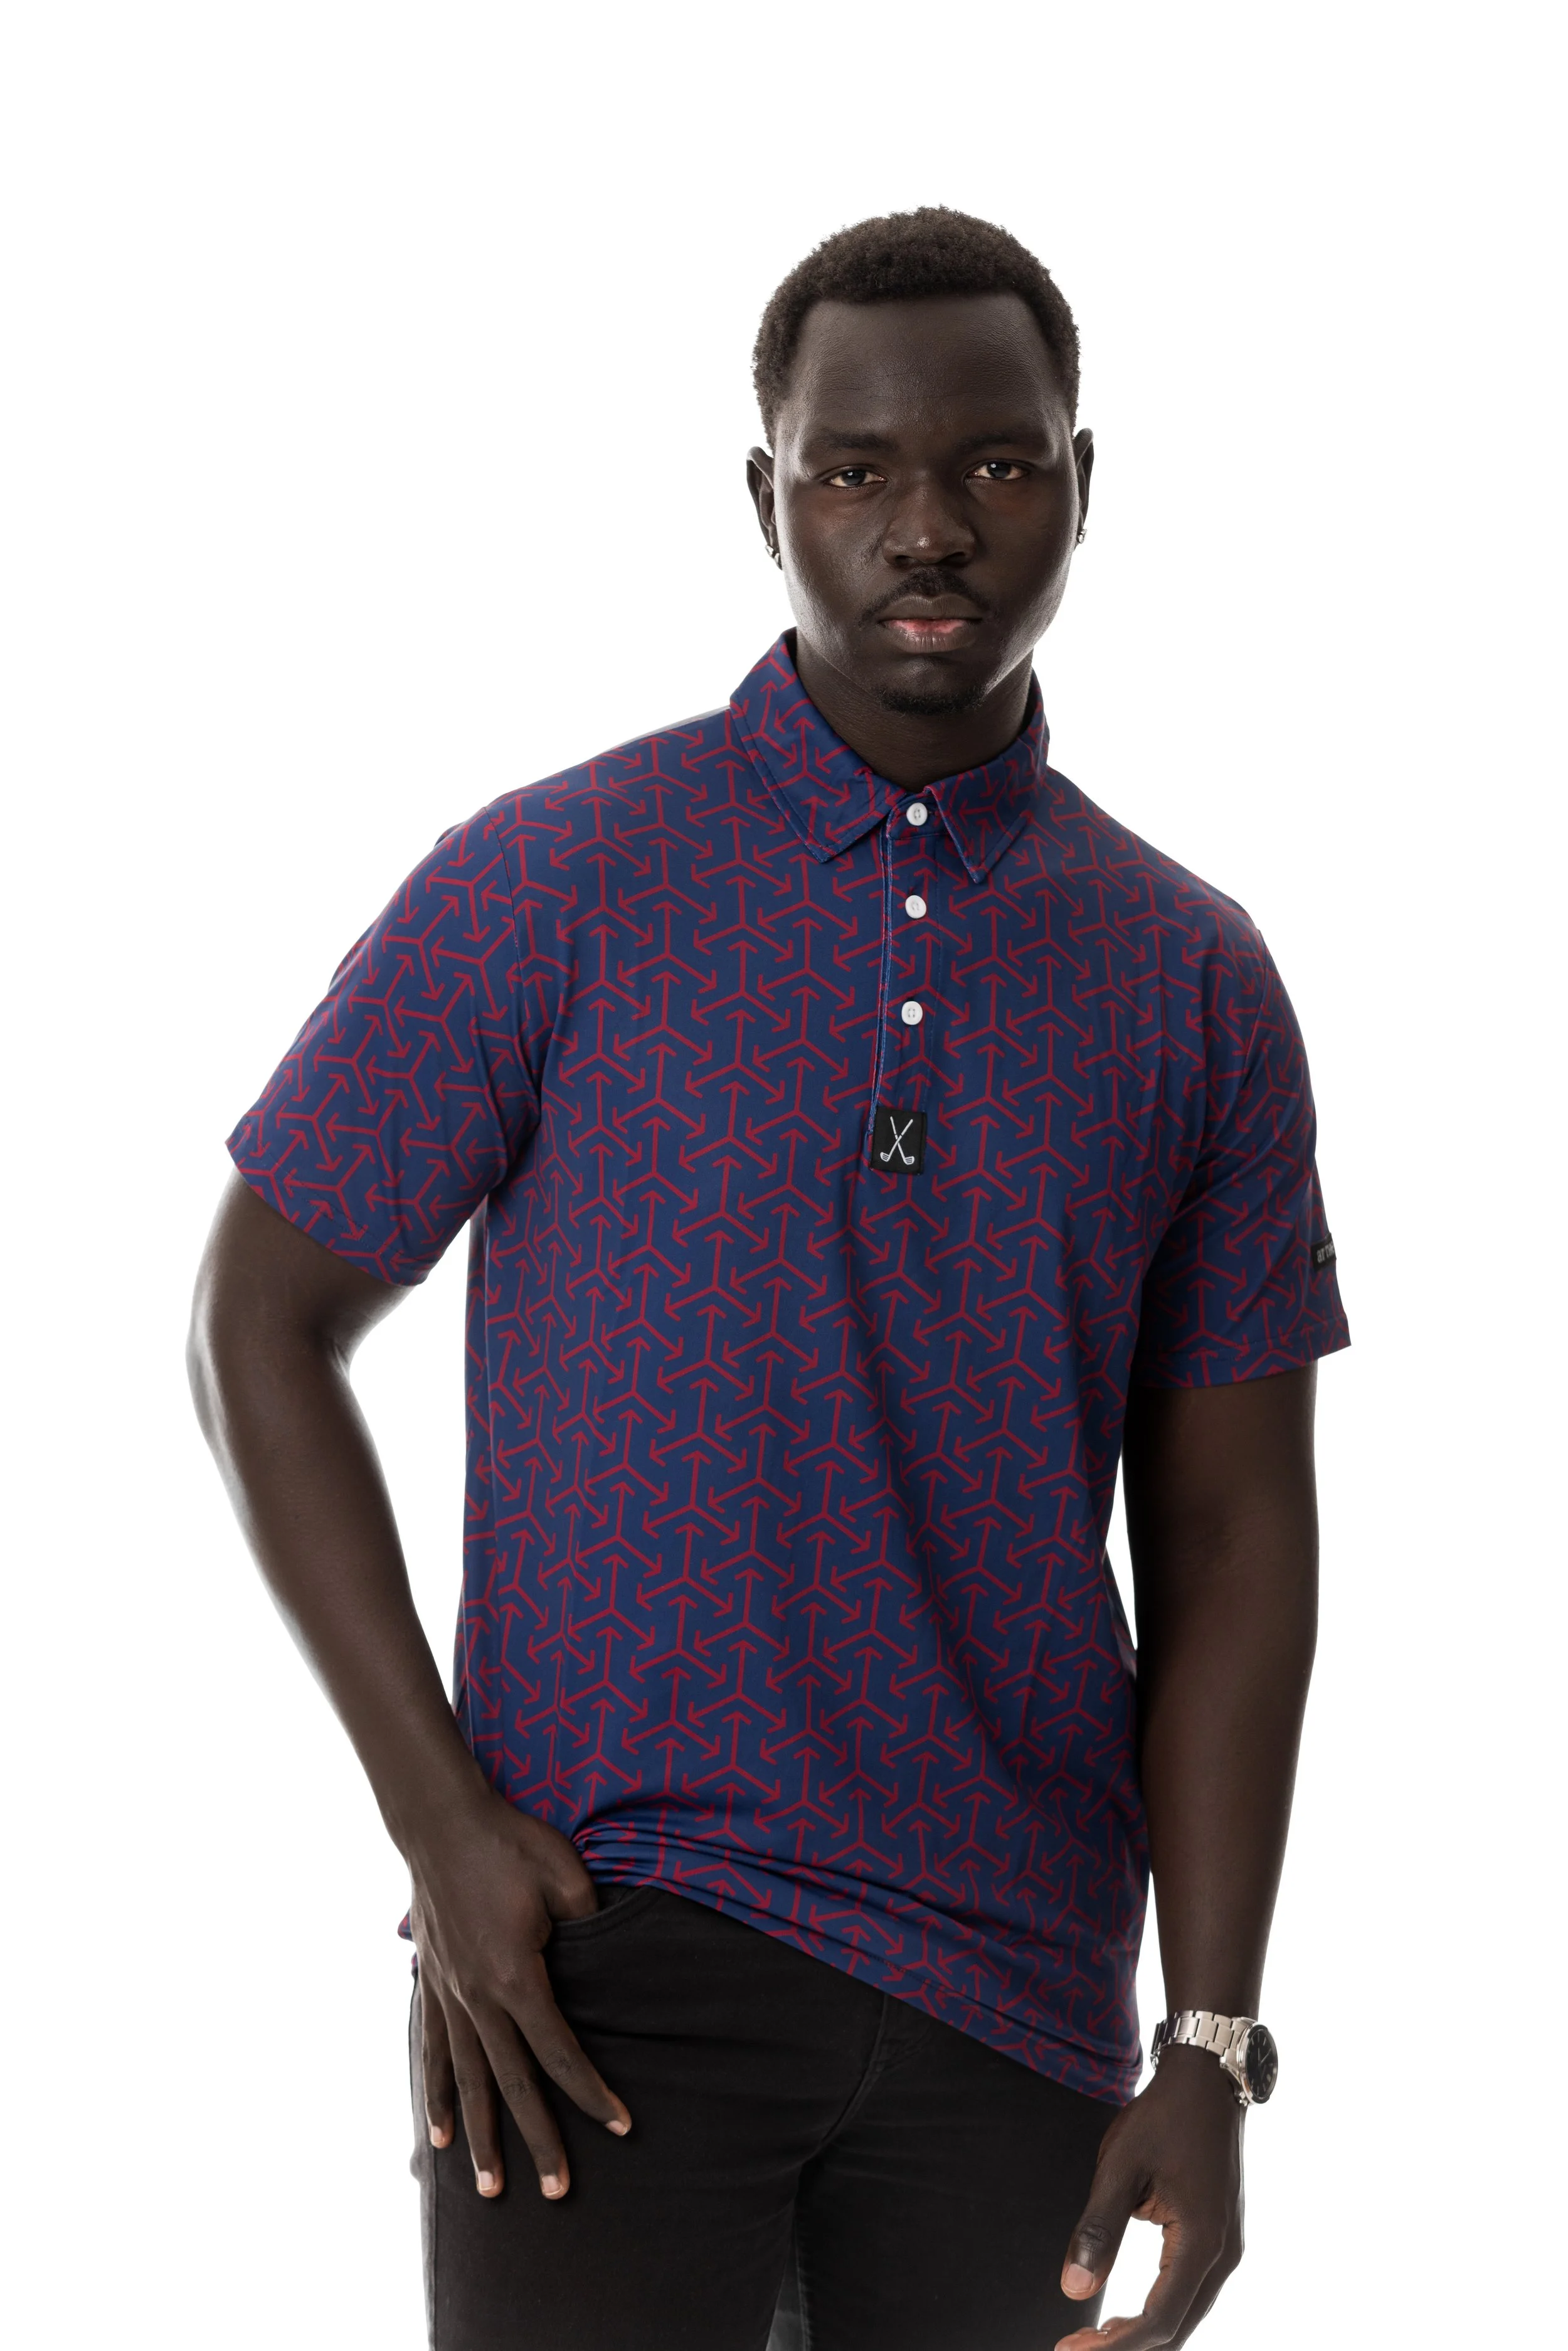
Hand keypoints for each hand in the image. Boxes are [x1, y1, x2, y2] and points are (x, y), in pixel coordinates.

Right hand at [407, 1785, 631, 2201]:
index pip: (561, 2052)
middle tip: (557, 2193)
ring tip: (489, 2187)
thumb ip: (589, 1922)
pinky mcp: (431, 1982)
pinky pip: (435, 2051)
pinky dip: (435, 2093)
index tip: (622, 2127)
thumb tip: (606, 1954)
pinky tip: (434, 2131)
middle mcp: (478, 1998)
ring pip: (468, 2080)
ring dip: (478, 2136)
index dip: (592, 2093)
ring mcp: (448, 1994)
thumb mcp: (565, 1874)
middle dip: (539, 2140)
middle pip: (513, 2084)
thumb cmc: (509, 1842)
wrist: (442, 1820)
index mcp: (517, 1977)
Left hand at [1056, 2048, 1243, 2348]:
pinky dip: (1162, 2312)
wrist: (1207, 2081)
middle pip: (1177, 2328)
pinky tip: (1130, 2315)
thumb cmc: (1162, 2118)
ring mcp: (1227, 2247)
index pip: (1158, 2318)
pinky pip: (1193, 2292)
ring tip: (1096, 2338)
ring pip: (1188, 2315)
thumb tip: (1072, 2291)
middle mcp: (1223, 2255)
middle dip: (1128, 2346)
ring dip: (1145, 2333)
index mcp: (1201, 2242)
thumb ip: (1097, 2229)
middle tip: (1075, 2348)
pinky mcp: (1221, 2238)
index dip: (1115, 2343)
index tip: (1070, 2348)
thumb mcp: (1119, 2166)